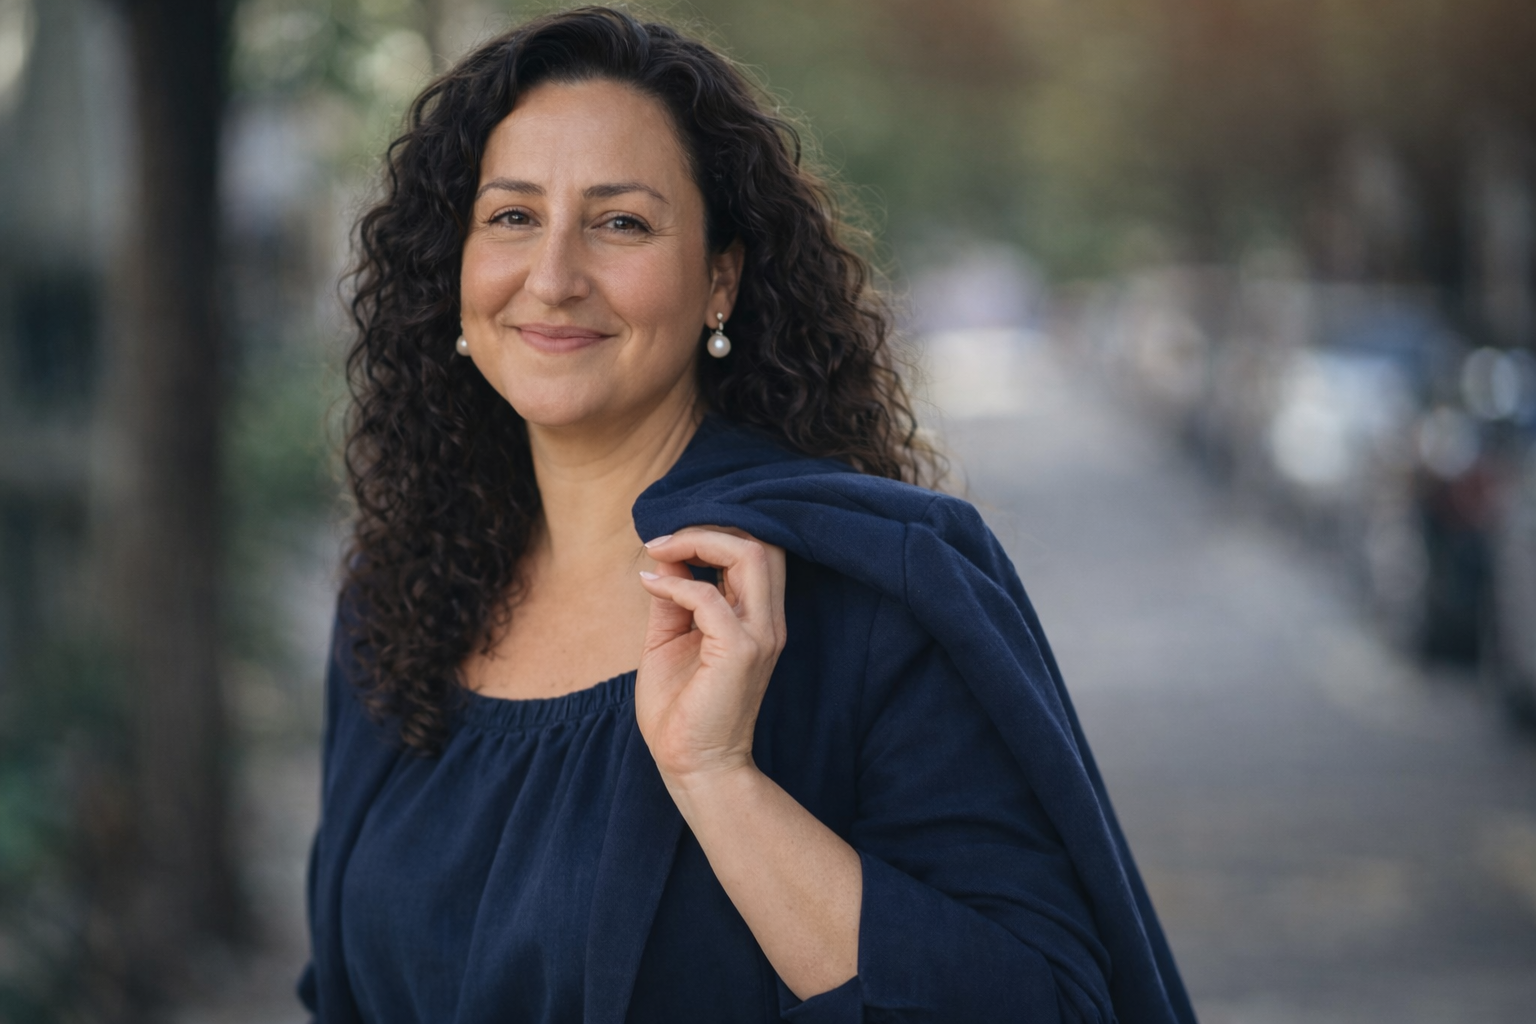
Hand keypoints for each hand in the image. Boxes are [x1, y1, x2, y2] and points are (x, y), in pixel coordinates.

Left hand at [636, 528, 786, 783]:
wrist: (692, 765)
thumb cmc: (680, 708)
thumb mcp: (670, 638)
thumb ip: (674, 595)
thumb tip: (666, 553)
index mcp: (756, 616)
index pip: (757, 548)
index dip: (715, 530)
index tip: (667, 539)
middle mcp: (767, 621)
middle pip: (761, 542)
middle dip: (709, 527)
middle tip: (663, 540)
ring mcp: (759, 635)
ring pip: (750, 555)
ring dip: (699, 542)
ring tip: (660, 550)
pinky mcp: (740, 652)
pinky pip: (708, 597)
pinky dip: (676, 584)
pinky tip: (650, 587)